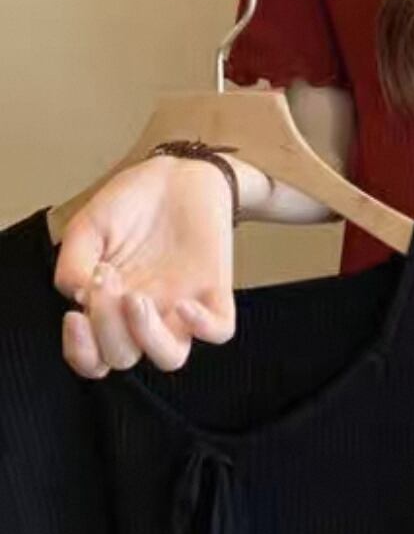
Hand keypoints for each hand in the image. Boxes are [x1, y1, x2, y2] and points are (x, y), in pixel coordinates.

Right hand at [54, 156, 237, 378]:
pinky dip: (205, 327)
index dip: (81, 352)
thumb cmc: (130, 204)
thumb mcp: (87, 229)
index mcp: (110, 308)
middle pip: (123, 358)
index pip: (94, 358)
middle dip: (107, 328)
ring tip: (135, 298)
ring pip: (171, 358)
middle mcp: (145, 315)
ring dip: (148, 338)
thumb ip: (72, 265)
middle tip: (106, 278)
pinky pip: (221, 330)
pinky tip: (186, 304)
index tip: (74, 317)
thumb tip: (79, 299)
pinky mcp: (216, 291)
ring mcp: (181, 307)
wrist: (177, 175)